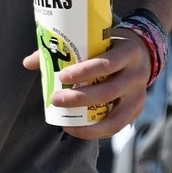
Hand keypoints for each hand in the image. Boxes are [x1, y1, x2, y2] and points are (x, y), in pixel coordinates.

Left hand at [22, 27, 153, 141]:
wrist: (142, 54)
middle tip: (55, 99)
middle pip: (108, 92)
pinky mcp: (136, 110)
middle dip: (79, 99)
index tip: (62, 76)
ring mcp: (139, 95)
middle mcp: (137, 75)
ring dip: (87, 122)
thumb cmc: (110, 47)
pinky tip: (76, 129)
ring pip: (114, 115)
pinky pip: (116, 126)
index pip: (107, 64)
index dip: (84, 72)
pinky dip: (95, 131)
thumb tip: (29, 62)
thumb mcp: (96, 41)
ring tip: (64, 121)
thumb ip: (64, 48)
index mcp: (129, 52)